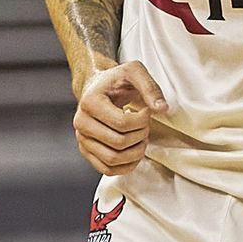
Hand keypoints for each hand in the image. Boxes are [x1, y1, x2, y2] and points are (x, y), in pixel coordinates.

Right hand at [73, 60, 168, 175]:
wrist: (98, 88)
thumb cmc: (115, 81)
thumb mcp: (134, 72)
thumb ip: (149, 87)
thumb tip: (161, 109)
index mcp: (89, 102)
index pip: (121, 123)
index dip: (142, 121)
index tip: (147, 111)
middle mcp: (81, 122)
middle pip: (118, 143)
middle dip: (140, 136)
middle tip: (145, 125)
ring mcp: (82, 139)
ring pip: (113, 160)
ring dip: (135, 152)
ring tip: (141, 138)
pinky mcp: (86, 151)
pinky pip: (107, 169)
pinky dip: (126, 166)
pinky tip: (135, 152)